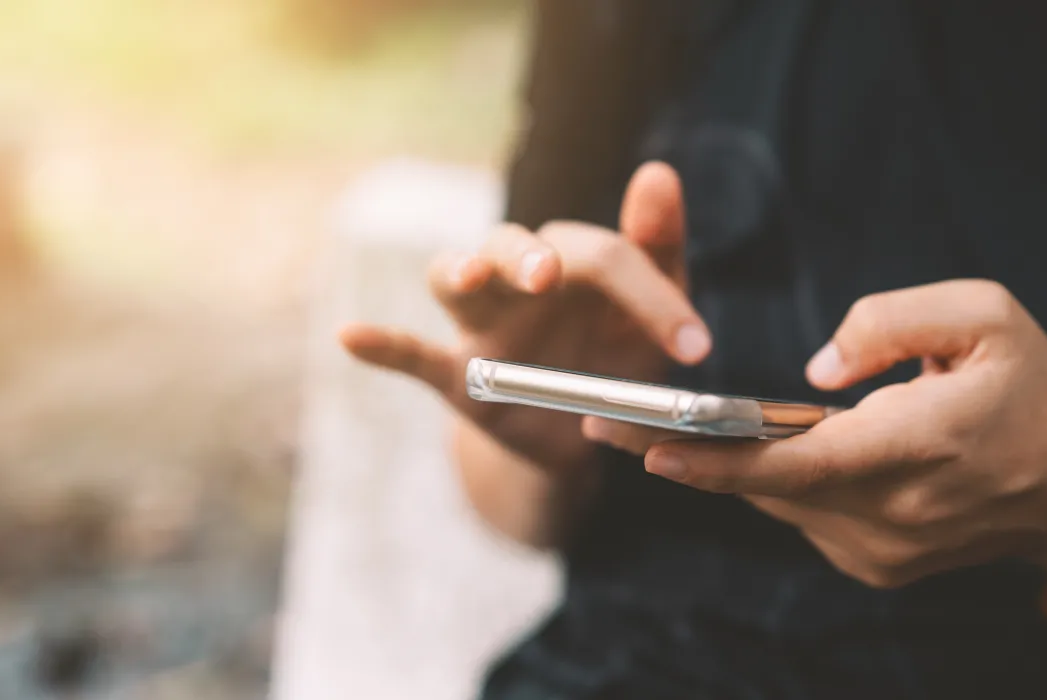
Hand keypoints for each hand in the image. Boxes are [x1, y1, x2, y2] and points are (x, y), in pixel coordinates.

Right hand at [339, 162, 710, 471]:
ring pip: (451, 278)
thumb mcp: (654, 312)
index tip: (697, 348)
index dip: (651, 297)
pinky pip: (411, 355)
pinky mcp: (455, 373)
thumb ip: (658, 246)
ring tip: (466, 277)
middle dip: (524, 256)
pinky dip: (382, 346)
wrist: (584, 434)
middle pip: (507, 245)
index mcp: (572, 262)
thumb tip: (659, 170)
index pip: (602, 258)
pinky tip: (349, 335)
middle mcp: (519, 281)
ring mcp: (481, 325)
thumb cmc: (620, 357)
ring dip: (457, 273)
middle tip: (547, 276)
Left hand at [586, 280, 1046, 592]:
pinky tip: (744, 451)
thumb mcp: (983, 316)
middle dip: (682, 454)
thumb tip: (816, 368)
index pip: (798, 463)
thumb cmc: (1032, 389)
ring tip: (656, 429)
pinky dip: (768, 483)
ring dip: (719, 468)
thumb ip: (890, 321)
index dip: (720, 459)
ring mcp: (883, 552)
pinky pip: (799, 517)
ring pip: (774, 503)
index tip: (651, 448)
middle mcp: (892, 516)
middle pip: (763, 487)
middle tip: (606, 424)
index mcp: (918, 450)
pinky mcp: (876, 565)